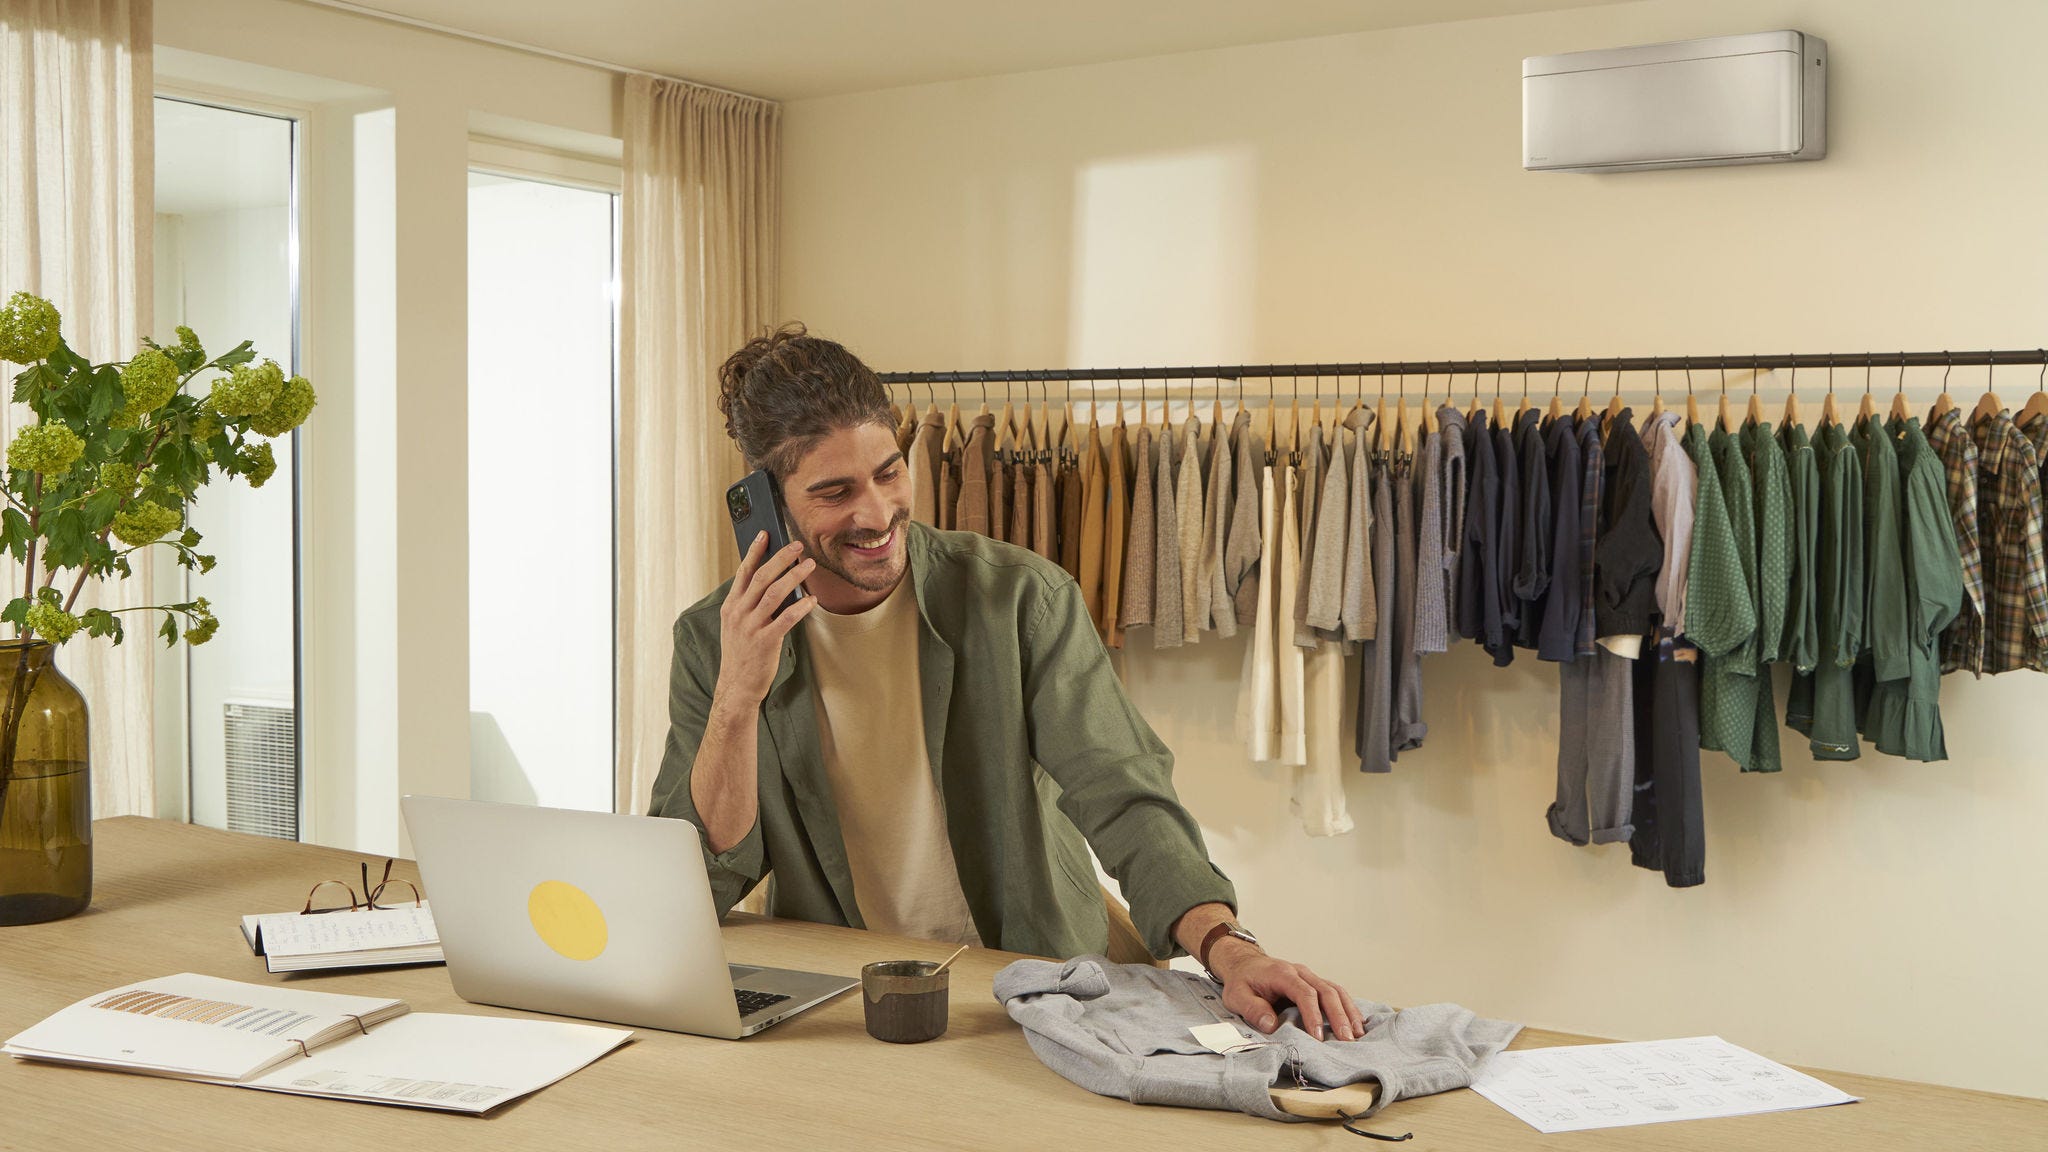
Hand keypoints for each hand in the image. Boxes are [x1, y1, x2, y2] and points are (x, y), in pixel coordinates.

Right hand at [714, 532, 816, 706]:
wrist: (737, 685)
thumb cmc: (741, 653)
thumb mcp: (736, 625)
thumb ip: (748, 604)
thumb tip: (771, 582)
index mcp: (731, 606)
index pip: (744, 572)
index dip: (755, 551)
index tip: (765, 534)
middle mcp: (739, 613)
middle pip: (762, 577)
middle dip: (781, 558)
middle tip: (797, 546)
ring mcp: (751, 627)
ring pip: (775, 593)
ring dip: (794, 576)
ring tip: (809, 565)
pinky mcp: (766, 641)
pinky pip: (787, 618)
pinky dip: (801, 607)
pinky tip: (812, 600)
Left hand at [1210, 938, 1366, 1042]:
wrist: (1244, 964)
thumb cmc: (1242, 981)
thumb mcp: (1236, 996)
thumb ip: (1252, 1009)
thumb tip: (1271, 1025)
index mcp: (1282, 974)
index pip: (1304, 993)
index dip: (1313, 1015)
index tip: (1318, 1037)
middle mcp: (1300, 973)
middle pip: (1326, 991)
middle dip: (1339, 1016)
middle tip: (1347, 1039)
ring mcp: (1309, 976)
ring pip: (1335, 990)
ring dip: (1348, 1012)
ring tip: (1358, 1035)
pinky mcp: (1314, 983)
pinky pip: (1335, 992)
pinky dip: (1347, 1007)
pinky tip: (1356, 1023)